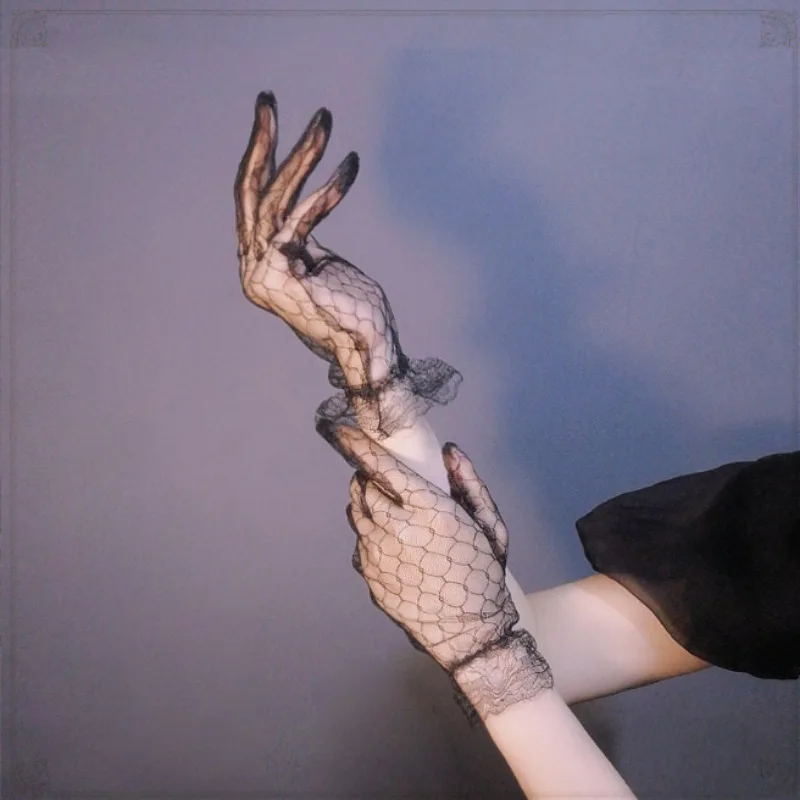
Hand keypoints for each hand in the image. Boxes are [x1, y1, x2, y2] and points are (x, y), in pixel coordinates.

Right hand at [234, 92, 459, 436]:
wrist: (368, 348)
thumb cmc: (354, 308)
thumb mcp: (321, 263)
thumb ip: (301, 237)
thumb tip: (298, 209)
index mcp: (260, 265)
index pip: (254, 202)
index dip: (264, 159)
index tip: (277, 122)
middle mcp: (253, 268)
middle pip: (250, 192)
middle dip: (260, 142)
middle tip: (267, 98)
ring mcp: (262, 272)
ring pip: (274, 198)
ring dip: (302, 154)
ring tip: (323, 120)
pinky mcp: (282, 272)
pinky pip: (302, 216)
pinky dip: (329, 189)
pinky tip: (351, 165)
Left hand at [332, 424, 551, 718]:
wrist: (470, 635)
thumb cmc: (484, 575)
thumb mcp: (491, 527)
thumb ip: (470, 483)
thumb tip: (450, 451)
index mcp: (430, 512)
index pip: (384, 469)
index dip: (361, 446)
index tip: (344, 431)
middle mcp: (398, 530)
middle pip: (365, 488)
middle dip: (371, 477)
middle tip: (386, 480)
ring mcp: (378, 556)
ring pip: (358, 513)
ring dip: (366, 502)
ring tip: (389, 508)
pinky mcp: (370, 576)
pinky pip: (360, 542)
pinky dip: (370, 533)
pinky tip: (394, 544)